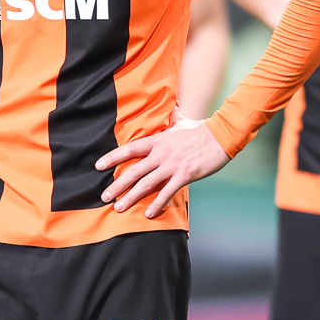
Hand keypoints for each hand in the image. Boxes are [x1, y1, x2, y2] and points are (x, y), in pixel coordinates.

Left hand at [95, 117, 230, 218]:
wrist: (221, 137)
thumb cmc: (200, 130)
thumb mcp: (180, 122)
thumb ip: (170, 118)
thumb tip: (169, 106)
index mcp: (157, 140)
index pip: (129, 149)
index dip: (112, 157)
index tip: (98, 166)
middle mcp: (160, 153)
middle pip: (133, 171)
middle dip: (117, 186)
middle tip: (105, 196)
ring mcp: (171, 165)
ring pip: (146, 184)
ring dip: (130, 197)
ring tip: (119, 207)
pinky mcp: (184, 175)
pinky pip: (167, 192)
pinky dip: (157, 204)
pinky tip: (148, 213)